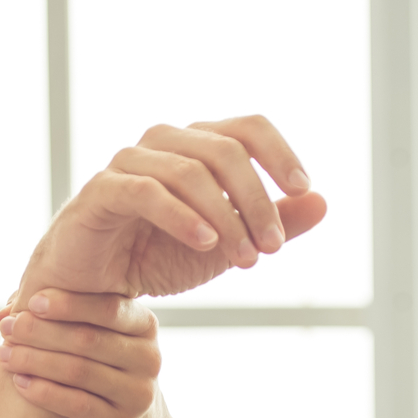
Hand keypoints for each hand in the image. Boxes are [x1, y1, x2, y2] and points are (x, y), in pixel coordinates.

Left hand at [0, 290, 166, 417]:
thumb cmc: (104, 368)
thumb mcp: (100, 337)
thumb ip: (63, 315)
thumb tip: (6, 310)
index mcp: (145, 326)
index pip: (107, 308)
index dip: (68, 304)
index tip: (32, 302)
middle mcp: (149, 358)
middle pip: (87, 339)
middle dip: (40, 332)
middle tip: (6, 328)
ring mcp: (138, 394)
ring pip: (79, 372)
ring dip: (35, 361)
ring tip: (3, 355)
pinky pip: (77, 405)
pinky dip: (44, 393)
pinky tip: (20, 383)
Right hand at [20, 116, 327, 299]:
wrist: (95, 290)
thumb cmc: (158, 257)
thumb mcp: (230, 245)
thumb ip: (275, 224)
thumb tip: (323, 202)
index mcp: (198, 146)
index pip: (247, 127)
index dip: (280, 152)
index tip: (303, 187)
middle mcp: (165, 143)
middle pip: (225, 149)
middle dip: (257, 200)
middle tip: (272, 248)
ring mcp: (130, 162)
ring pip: (190, 171)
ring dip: (226, 217)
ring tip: (245, 259)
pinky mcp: (102, 190)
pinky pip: (147, 192)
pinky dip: (182, 216)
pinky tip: (206, 243)